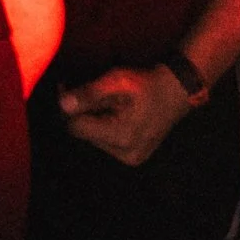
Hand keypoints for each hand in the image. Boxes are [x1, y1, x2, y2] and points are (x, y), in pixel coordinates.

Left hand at [60, 65, 191, 165]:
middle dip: (82, 112)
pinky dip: (104, 127)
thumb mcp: (117, 81)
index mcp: (122, 136)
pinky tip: (114, 114)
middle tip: (88, 90)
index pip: (76, 127)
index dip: (69, 106)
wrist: (177, 92)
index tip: (68, 86)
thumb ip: (89, 94)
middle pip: (84, 134)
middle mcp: (126, 154)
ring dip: (93, 119)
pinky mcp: (133, 158)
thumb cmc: (146, 83)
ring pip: (93, 139)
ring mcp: (131, 158)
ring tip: (106, 102)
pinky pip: (106, 143)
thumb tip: (62, 104)